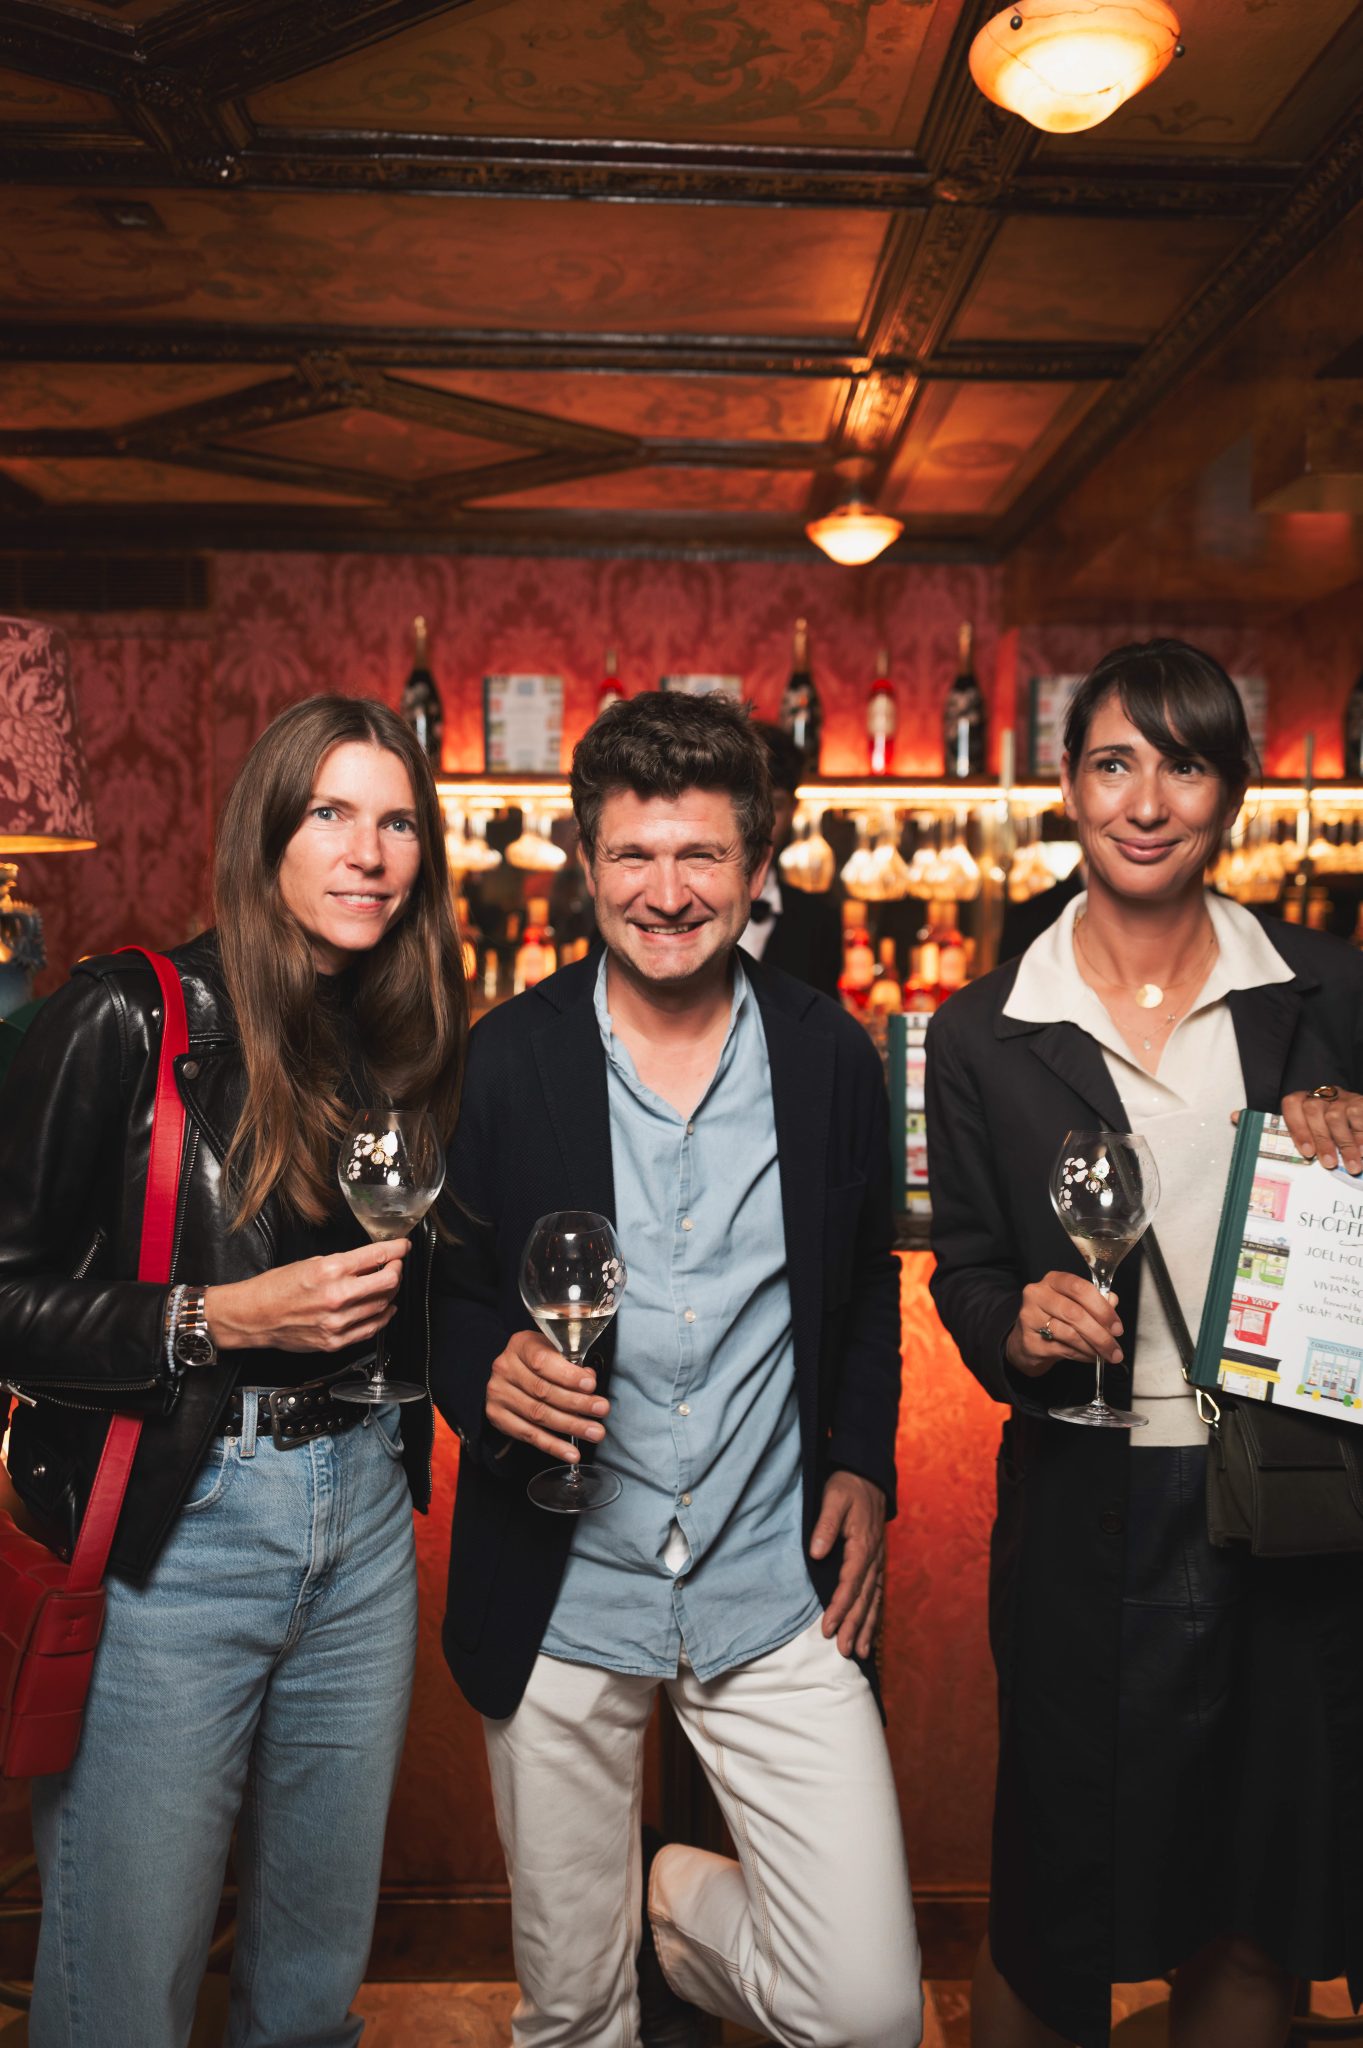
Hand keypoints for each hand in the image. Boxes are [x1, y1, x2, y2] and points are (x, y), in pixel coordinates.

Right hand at [204, 1239, 409, 1352]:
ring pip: (383, 1306)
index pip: (378, 1257)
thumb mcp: (311, 1264)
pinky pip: (371, 1329)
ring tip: (388, 1285)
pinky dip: (383, 1316)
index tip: (402, 1247)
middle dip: (397, 1270)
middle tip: (395, 1265)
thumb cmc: (276, 1288)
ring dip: (391, 1293)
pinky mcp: (335, 1342)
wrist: (254, 1317)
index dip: (397, 1249)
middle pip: (388, 1283)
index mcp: (330, 1272)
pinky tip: (384, 1308)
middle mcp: (337, 1297)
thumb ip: (344, 1264)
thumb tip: (371, 1263)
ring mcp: (338, 1323)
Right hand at [484, 1330, 610, 1462]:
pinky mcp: (497, 1416)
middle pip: (543, 1390)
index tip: (591, 1386)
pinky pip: (529, 1435)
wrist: (510, 1376)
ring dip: (570, 1426)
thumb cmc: (539, 1361)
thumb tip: (589, 1380)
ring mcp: (498, 1393)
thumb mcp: (554, 1352)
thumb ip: (571, 1364)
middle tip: (602, 1410)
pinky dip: (553, 1446)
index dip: (568, 1375)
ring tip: (595, 1432)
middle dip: (577, 1403)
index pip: (542, 1361)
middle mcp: (504, 1368)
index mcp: (520, 1345)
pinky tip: (571, 1453)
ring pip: (538, 1414)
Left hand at [811, 1471, 885, 1660]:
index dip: (839, 1608)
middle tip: (844, 1650)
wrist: (867, 1475)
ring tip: (861, 1652)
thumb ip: (824, 1525)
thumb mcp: (833, 1499)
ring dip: (867, 1626)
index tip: (828, 1628)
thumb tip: (816, 1552)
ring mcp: (878, 1561)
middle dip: (854, 1626)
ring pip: (874, 1600)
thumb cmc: (847, 1486)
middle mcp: (874, 1558)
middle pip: (864, 1598)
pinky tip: (871, 1630)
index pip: (850, 1583)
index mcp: (863, 1545)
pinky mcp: (877, 1561)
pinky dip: (875, 1614)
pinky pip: (878, 1592)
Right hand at [1006, 1270, 1122, 1377]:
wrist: (1027, 1340)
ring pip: (1070, 1334)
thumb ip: (1094, 1301)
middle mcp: (1038, 1295)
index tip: (1116, 1326)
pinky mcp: (1029, 1341)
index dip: (1102, 1308)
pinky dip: (1082, 1355)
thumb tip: (1112, 1301)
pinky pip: (1063, 1350)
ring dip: (1092, 1347)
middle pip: (1075, 1313)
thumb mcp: (1074, 1304)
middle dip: (1100, 1334)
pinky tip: (1089, 1356)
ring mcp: (1030, 1318)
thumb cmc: (1054, 1318)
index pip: (1080, 1288)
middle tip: (1114, 1347)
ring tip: (1103, 1354)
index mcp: (1053, 1281)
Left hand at [1279, 1088, 1362, 1173]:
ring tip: (1351, 1164)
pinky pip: (1357, 1116)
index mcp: (1305, 1101)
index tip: (1307, 1152)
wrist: (1360, 1119)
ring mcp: (1341, 1098)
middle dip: (1321, 1140)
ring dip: (1344, 1144)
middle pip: (1313, 1111)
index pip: (1292, 1104)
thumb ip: (1313, 1142)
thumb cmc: (1335, 1132)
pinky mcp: (1360, 1102)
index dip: (1297, 1128)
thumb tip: (1315, 1159)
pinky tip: (1362, 1151)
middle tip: (1330, 1163)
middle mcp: (1322, 1096)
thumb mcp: (1320, 1133)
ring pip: (1335, 1116)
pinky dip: (1360, 1137)